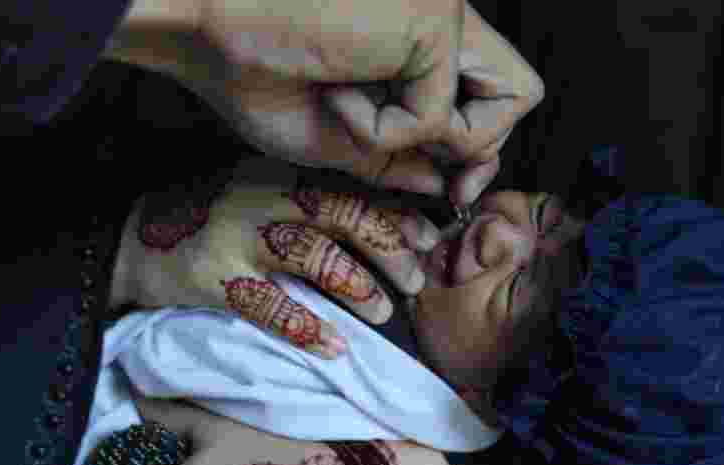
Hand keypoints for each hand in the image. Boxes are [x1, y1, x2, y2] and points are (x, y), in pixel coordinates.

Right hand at [104, 0, 542, 203]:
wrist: (205, 29)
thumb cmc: (254, 74)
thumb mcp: (343, 135)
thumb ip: (402, 156)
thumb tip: (450, 184)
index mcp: (420, 37)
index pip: (492, 94)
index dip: (479, 146)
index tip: (453, 189)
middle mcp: (441, 18)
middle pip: (518, 94)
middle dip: (482, 152)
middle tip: (448, 186)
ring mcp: (442, 12)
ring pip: (506, 102)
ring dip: (431, 139)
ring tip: (365, 116)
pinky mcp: (433, 18)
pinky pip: (437, 113)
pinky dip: (382, 128)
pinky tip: (337, 92)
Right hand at [111, 156, 439, 358]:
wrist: (129, 238)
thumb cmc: (207, 216)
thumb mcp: (255, 189)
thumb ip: (306, 199)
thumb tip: (379, 223)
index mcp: (277, 172)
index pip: (350, 187)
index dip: (396, 213)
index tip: (430, 239)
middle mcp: (261, 195)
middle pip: (341, 215)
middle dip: (388, 249)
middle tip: (416, 282)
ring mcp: (236, 235)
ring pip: (313, 256)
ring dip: (356, 287)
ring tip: (382, 314)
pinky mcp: (213, 277)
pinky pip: (269, 305)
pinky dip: (306, 327)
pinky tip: (334, 347)